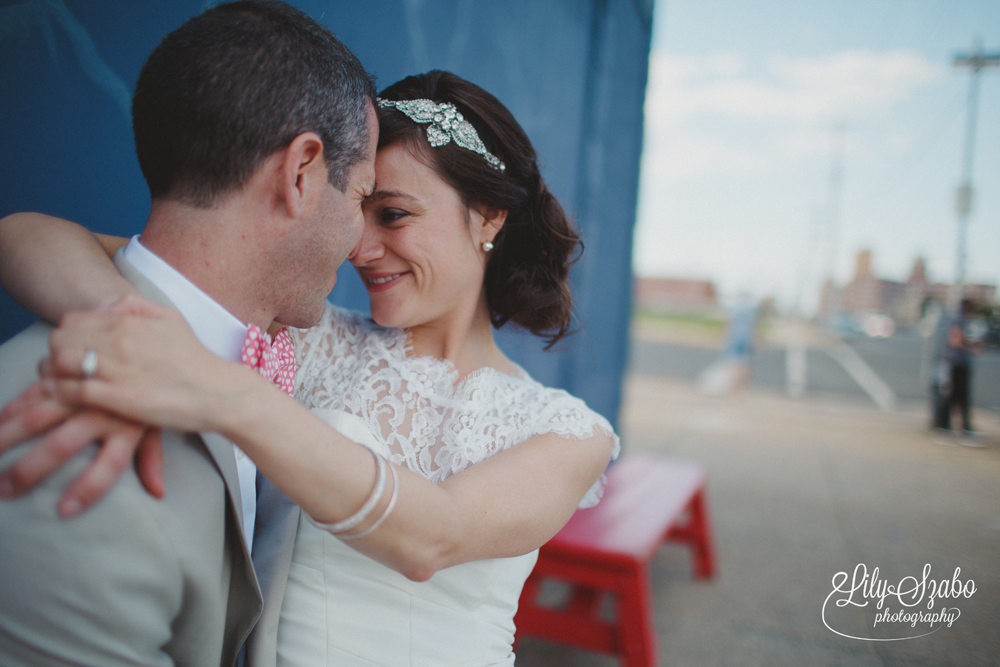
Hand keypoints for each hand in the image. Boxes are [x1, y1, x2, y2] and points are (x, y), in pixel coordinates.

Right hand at [0, 380, 163, 516]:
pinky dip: (11, 408)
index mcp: (129, 427)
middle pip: (63, 444)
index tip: (63, 511)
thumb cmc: (149, 391)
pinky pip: (33, 390)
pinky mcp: (67, 371)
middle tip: (3, 491)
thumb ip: (152, 457)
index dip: (88, 489)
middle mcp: (104, 409)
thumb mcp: (157, 421)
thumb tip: (158, 493)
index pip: (110, 465)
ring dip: (8, 438)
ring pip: (39, 415)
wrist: (145, 343)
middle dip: (30, 470)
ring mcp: (82, 388)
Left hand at [42, 294, 252, 432]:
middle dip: (56, 353)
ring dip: (53, 373)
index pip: (71, 320)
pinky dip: (61, 393)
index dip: (67, 334)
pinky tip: (65, 397)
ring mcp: (116, 370)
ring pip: (59, 363)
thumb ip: (137, 306)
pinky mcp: (118, 398)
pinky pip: (72, 391)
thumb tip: (108, 305)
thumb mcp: (171, 318)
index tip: (74, 347)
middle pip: (59, 340)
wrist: (218, 392)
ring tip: (61, 382)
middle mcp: (118, 342)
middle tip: (65, 367)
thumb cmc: (195, 358)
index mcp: (128, 322)